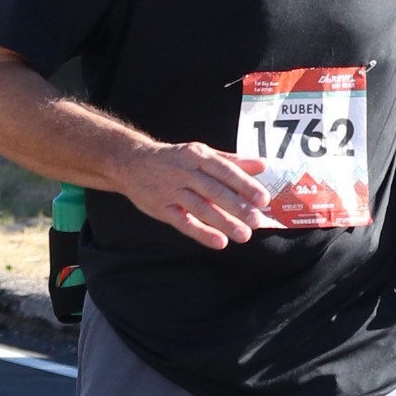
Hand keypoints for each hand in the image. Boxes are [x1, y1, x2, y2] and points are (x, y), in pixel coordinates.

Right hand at [118, 137, 272, 250]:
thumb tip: (263, 165)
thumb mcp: (201, 154)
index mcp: (197, 155)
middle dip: (237, 206)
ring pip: (201, 208)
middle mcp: (184, 172)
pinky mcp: (162, 209)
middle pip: (214, 190)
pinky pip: (184, 223)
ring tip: (244, 235)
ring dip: (224, 223)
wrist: (132, 162)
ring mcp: (171, 191)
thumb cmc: (175, 159)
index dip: (245, 185)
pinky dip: (202, 233)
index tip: (263, 198)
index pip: (225, 170)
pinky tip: (219, 242)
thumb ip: (232, 161)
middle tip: (257, 220)